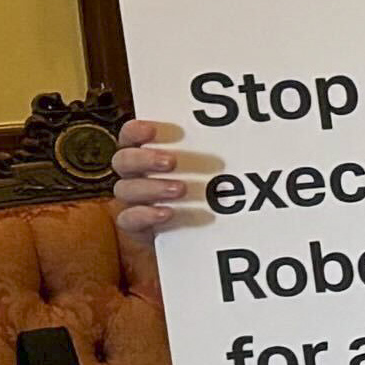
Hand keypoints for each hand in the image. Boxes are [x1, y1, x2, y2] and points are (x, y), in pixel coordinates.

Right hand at [109, 122, 215, 255]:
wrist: (201, 235)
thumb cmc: (206, 191)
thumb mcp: (210, 169)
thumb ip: (212, 152)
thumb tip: (240, 135)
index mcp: (146, 155)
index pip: (130, 136)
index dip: (135, 131)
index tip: (152, 130)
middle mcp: (135, 175)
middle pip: (123, 161)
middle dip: (144, 159)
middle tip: (171, 162)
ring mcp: (134, 200)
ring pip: (125, 189)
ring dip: (152, 187)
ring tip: (180, 189)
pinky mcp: (137, 225)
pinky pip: (129, 219)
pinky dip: (146, 215)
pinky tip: (167, 213)